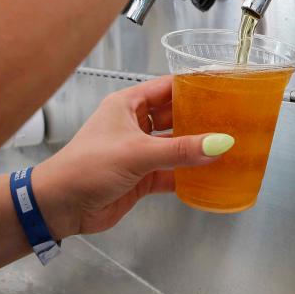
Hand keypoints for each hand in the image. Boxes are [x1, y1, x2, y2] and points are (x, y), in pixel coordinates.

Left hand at [31, 76, 234, 237]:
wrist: (60, 206)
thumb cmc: (88, 166)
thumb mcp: (137, 153)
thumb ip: (180, 150)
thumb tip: (220, 143)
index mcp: (128, 105)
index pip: (168, 88)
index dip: (194, 87)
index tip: (224, 87)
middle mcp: (135, 125)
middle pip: (175, 116)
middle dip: (201, 118)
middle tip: (234, 119)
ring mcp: (140, 152)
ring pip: (176, 145)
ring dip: (198, 148)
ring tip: (230, 146)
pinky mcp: (142, 178)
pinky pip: (172, 172)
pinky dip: (190, 174)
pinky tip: (212, 175)